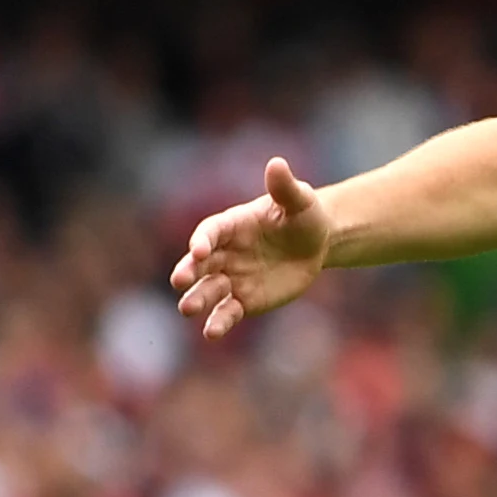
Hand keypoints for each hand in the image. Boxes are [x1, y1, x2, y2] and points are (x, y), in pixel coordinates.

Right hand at [171, 157, 331, 339]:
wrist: (316, 243)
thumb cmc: (303, 216)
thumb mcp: (299, 201)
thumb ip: (284, 187)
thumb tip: (277, 163)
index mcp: (231, 226)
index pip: (210, 231)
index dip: (203, 239)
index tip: (200, 249)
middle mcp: (223, 253)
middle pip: (198, 264)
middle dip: (188, 272)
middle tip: (179, 281)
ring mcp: (230, 278)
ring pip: (207, 291)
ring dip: (197, 300)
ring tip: (188, 309)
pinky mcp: (243, 300)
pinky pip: (227, 312)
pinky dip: (218, 322)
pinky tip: (212, 332)